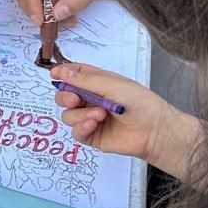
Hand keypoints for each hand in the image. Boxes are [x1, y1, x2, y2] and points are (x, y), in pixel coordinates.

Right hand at [51, 63, 195, 168]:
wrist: (154, 131)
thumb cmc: (139, 103)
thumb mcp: (112, 85)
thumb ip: (85, 80)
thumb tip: (60, 71)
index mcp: (97, 83)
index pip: (74, 74)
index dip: (62, 73)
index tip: (54, 74)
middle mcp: (91, 100)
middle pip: (64, 96)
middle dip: (65, 96)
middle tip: (75, 99)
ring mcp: (90, 118)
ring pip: (68, 115)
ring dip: (80, 114)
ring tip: (100, 116)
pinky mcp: (92, 136)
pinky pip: (75, 132)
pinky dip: (81, 127)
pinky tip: (93, 125)